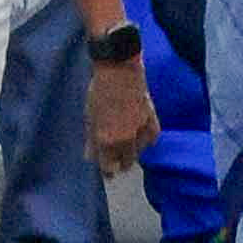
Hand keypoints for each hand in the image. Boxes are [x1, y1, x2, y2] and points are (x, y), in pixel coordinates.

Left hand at [86, 57, 160, 171]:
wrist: (120, 71)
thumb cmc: (99, 92)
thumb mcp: (90, 117)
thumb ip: (91, 141)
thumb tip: (91, 158)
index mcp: (106, 140)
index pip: (108, 167)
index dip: (106, 170)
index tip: (106, 172)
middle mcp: (125, 141)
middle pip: (125, 164)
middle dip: (118, 163)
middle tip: (114, 157)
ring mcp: (141, 133)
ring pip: (137, 154)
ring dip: (130, 152)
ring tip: (123, 142)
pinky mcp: (153, 124)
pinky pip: (149, 142)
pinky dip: (143, 141)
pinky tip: (136, 134)